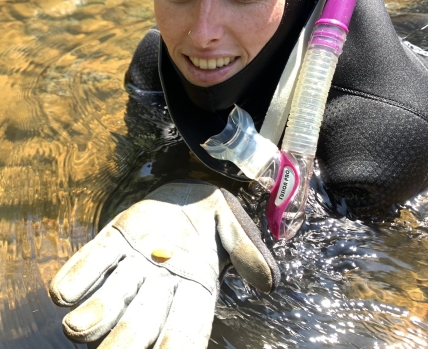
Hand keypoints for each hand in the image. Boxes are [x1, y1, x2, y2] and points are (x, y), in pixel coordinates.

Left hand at [49, 181, 278, 347]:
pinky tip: (62, 292)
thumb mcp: (234, 230)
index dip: (176, 344)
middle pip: (139, 322)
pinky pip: (92, 260)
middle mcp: (158, 284)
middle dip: (125, 341)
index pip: (185, 326)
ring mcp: (132, 264)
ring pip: (110, 298)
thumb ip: (246, 253)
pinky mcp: (113, 240)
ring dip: (94, 315)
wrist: (188, 192)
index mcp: (192, 288)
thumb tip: (267, 283)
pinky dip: (77, 275)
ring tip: (76, 328)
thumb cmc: (213, 215)